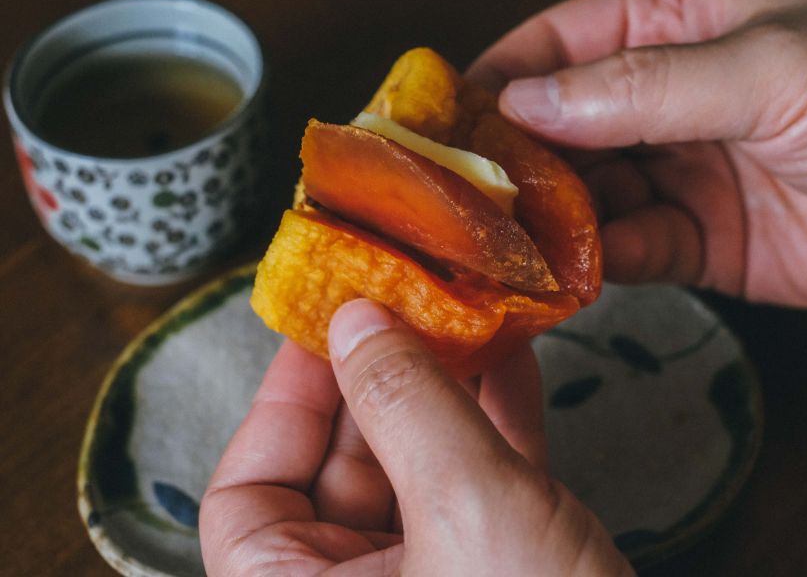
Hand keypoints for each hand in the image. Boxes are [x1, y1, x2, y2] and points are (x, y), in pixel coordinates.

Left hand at [200, 299, 633, 575]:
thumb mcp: (468, 510)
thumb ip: (406, 404)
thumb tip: (354, 318)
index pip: (249, 495)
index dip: (281, 402)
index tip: (323, 323)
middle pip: (341, 469)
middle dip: (380, 379)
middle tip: (408, 299)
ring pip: (418, 469)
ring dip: (445, 391)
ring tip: (465, 313)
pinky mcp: (498, 574)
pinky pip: (480, 486)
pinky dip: (496, 424)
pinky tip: (514, 360)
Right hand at [467, 0, 806, 309]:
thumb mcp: (770, 69)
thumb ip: (643, 88)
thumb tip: (530, 101)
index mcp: (678, 24)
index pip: (562, 43)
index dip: (500, 75)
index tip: (443, 117)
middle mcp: (665, 98)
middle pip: (559, 126)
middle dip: (510, 160)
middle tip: (459, 196)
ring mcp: (676, 173)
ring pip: (583, 196)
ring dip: (545, 221)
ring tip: (501, 244)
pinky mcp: (694, 244)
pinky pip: (624, 252)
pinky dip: (592, 266)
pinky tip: (565, 275)